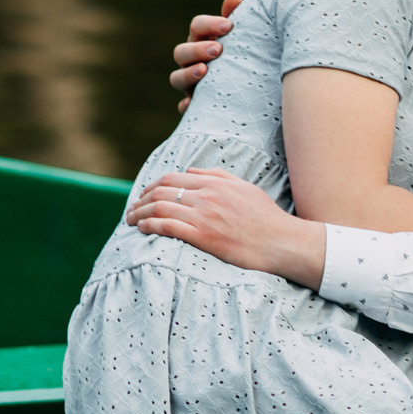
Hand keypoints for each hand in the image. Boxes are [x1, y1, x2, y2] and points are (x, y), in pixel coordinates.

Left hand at [126, 167, 324, 286]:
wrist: (282, 242)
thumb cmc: (266, 218)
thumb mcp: (244, 188)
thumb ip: (217, 176)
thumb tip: (190, 171)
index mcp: (214, 184)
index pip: (172, 179)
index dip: (151, 187)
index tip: (142, 196)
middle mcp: (206, 196)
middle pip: (160, 192)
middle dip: (140, 200)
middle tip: (130, 209)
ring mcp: (204, 216)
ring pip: (160, 208)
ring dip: (139, 213)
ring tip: (130, 220)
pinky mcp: (204, 237)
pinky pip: (168, 227)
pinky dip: (150, 225)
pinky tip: (142, 229)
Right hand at [170, 0, 242, 112]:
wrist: (253, 89)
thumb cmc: (245, 56)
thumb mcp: (241, 38)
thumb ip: (235, 19)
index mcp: (202, 40)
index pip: (196, 27)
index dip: (209, 25)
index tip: (228, 26)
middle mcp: (191, 61)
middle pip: (181, 52)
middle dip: (197, 49)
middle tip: (218, 49)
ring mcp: (189, 84)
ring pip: (176, 78)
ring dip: (188, 74)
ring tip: (205, 71)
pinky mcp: (195, 106)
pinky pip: (183, 108)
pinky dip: (185, 106)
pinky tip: (193, 104)